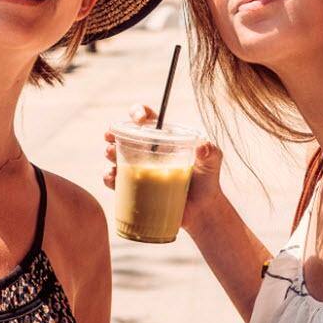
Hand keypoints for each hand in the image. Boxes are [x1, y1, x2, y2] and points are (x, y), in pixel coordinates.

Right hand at [103, 104, 225, 234]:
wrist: (201, 210)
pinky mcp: (133, 188)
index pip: (146, 119)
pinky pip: (115, 181)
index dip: (137, 112)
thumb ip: (211, 151)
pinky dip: (109, 178)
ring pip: (115, 156)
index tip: (138, 119)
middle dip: (114, 133)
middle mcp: (147, 151)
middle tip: (112, 138)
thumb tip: (203, 148)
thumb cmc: (207, 180)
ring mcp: (138, 169)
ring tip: (113, 156)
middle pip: (124, 136)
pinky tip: (113, 178)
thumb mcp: (213, 161)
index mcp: (162, 138)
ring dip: (109, 154)